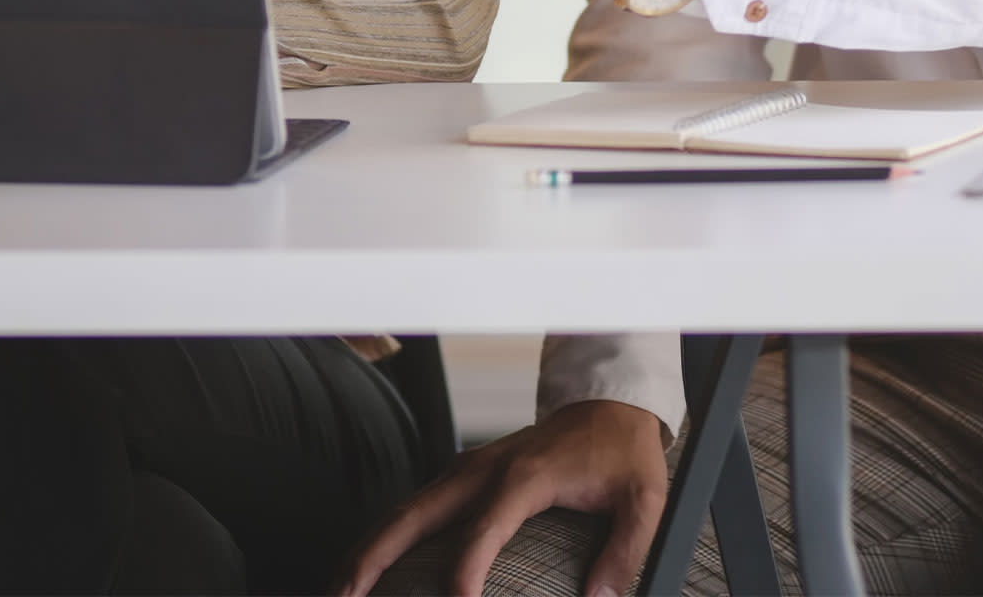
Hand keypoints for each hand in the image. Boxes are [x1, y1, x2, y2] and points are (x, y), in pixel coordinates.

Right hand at [339, 401, 668, 596]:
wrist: (610, 403)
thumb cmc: (623, 452)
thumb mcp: (644, 498)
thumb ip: (625, 551)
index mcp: (526, 476)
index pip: (484, 528)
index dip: (465, 569)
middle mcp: (487, 468)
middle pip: (419, 511)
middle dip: (377, 554)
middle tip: (344, 596)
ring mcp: (471, 468)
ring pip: (409, 509)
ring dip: (370, 546)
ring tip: (339, 589)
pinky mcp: (468, 475)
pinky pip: (420, 506)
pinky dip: (389, 535)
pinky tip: (370, 565)